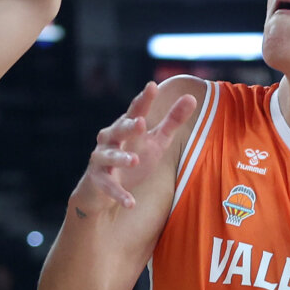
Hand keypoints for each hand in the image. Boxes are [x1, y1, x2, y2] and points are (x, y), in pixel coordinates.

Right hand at [76, 82, 197, 211]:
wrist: (101, 189)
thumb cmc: (132, 157)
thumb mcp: (156, 140)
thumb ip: (172, 120)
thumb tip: (192, 97)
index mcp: (125, 127)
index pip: (135, 110)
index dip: (143, 100)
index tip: (152, 86)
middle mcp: (110, 140)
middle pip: (118, 130)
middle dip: (128, 127)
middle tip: (140, 123)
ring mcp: (101, 160)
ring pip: (108, 156)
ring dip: (120, 158)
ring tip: (134, 160)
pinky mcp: (98, 181)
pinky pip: (108, 187)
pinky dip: (119, 194)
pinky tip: (131, 202)